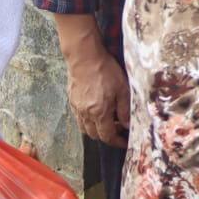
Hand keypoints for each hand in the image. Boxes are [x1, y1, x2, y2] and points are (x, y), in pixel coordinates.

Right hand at [57, 23, 129, 145]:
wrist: (84, 57)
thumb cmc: (105, 70)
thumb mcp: (123, 89)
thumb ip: (124, 110)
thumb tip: (127, 125)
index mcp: (99, 113)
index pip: (107, 136)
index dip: (117, 142)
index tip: (124, 142)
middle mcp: (85, 114)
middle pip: (95, 136)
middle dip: (107, 137)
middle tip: (119, 130)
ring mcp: (76, 108)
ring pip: (85, 129)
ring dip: (97, 130)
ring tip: (108, 121)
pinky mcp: (72, 101)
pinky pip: (79, 119)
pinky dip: (88, 122)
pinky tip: (96, 113)